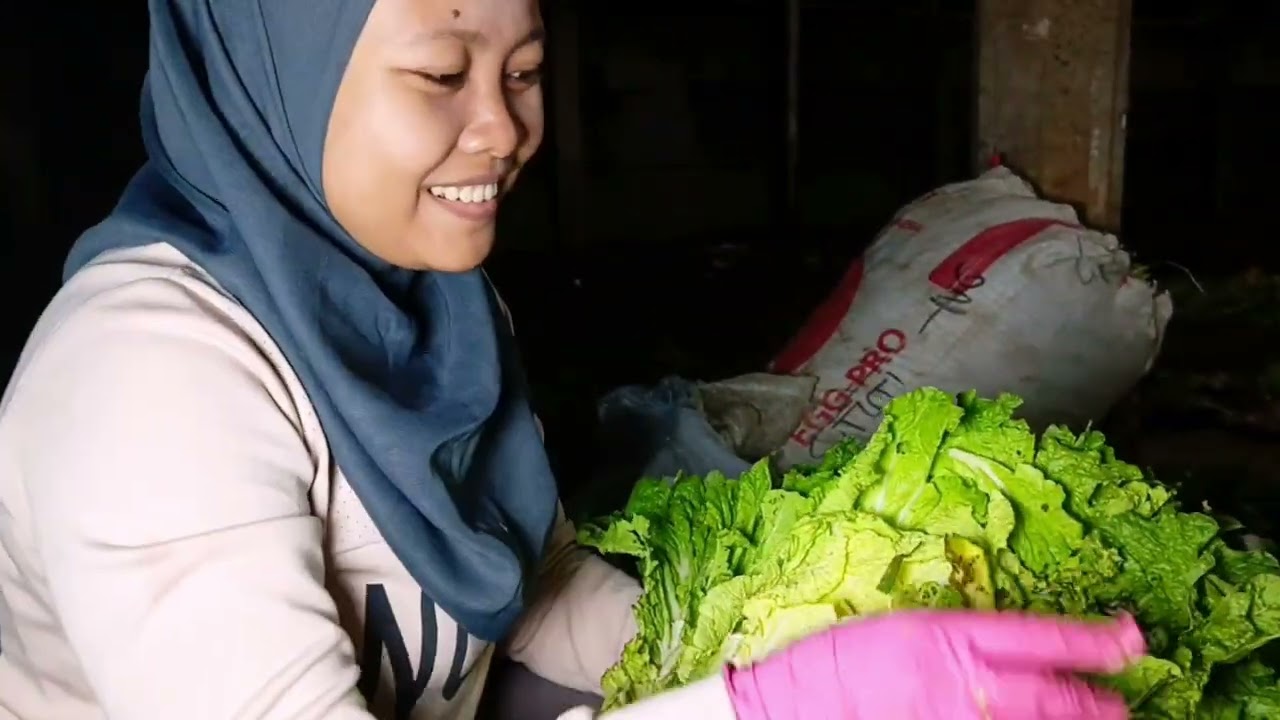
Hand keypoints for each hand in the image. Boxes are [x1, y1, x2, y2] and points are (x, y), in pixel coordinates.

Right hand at [723, 610, 1145, 719]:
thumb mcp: (904, 631)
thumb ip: (960, 643)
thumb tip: (1009, 658)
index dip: (1093, 641)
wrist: (789, 707)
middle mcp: (962, 682)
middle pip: (1053, 695)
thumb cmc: (838, 662)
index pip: (1041, 636)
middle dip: (1097, 702)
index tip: (1131, 640)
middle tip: (1124, 704)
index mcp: (950, 636)